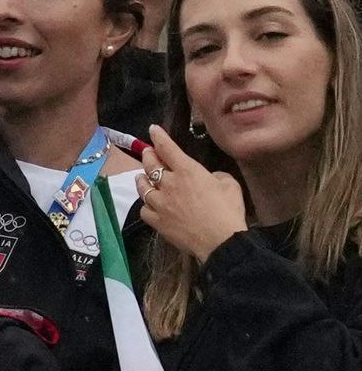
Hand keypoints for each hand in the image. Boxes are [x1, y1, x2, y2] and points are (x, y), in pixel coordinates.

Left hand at [139, 124, 248, 262]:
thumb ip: (215, 175)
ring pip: (142, 186)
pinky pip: (144, 209)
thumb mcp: (230, 185)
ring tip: (141, 176)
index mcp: (188, 171)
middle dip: (147, 155)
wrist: (220, 240)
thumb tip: (207, 177)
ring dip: (141, 179)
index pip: (168, 148)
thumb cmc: (228, 211)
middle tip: (147, 152)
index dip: (158, 137)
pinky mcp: (156, 221)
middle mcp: (169, 184)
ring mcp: (159, 203)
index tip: (152, 129)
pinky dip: (145, 204)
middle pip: (150, 165)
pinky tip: (149, 204)